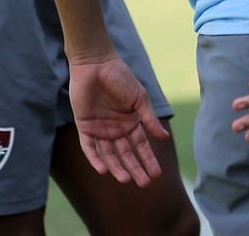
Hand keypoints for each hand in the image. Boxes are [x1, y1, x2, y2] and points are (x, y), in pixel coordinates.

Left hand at [69, 55, 168, 186]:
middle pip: (126, 154)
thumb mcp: (139, 99)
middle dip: (135, 168)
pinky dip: (96, 158)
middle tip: (144, 184)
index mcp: (131, 122)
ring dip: (117, 167)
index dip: (148, 160)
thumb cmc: (121, 77)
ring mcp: (100, 129)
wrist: (96, 64)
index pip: (141, 146)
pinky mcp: (85, 126)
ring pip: (109, 154)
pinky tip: (104, 169)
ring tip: (126, 179)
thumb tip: (163, 137)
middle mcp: (116, 129)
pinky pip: (89, 147)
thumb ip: (148, 119)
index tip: (157, 174)